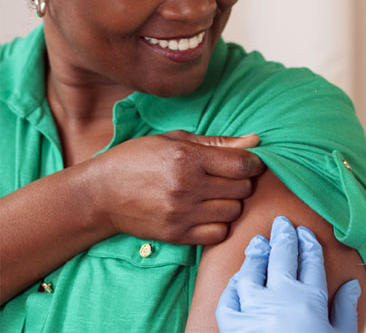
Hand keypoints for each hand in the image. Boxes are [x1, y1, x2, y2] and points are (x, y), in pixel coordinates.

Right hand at [85, 130, 264, 243]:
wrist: (99, 194)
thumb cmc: (137, 159)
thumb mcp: (174, 139)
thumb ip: (217, 142)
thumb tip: (256, 140)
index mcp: (186, 157)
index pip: (242, 164)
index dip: (254, 163)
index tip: (250, 162)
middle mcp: (186, 186)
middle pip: (242, 188)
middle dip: (242, 181)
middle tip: (229, 178)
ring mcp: (181, 213)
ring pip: (234, 211)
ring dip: (231, 203)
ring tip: (216, 195)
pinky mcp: (176, 235)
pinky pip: (219, 234)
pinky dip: (219, 224)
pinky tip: (207, 213)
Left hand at [216, 216, 359, 331]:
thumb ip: (345, 310)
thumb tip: (352, 284)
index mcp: (311, 299)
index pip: (310, 260)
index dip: (308, 243)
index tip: (305, 232)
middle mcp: (281, 297)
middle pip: (282, 257)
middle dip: (283, 236)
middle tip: (281, 223)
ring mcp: (254, 310)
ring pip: (252, 272)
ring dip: (256, 254)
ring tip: (259, 243)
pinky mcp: (233, 327)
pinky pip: (229, 299)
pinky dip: (233, 286)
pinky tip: (239, 279)